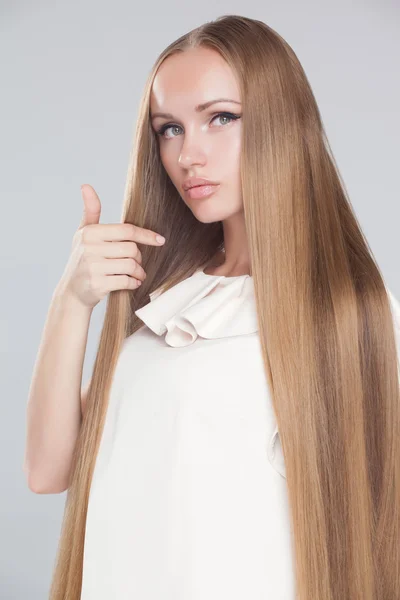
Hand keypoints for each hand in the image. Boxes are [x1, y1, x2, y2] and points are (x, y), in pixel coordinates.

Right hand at [57, 184, 165, 308]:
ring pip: (131, 265)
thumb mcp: (83, 234)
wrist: (72, 292)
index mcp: (89, 232)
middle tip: (137, 263)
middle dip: (139, 257)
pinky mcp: (97, 284)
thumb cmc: (82, 259)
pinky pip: (126, 281)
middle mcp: (89, 248)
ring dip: (139, 272)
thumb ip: (90, 211)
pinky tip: (132, 282)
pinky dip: (133, 283)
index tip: (160, 240)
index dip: (146, 235)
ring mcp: (92, 267)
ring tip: (137, 274)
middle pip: (131, 249)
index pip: (126, 230)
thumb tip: (86, 186)